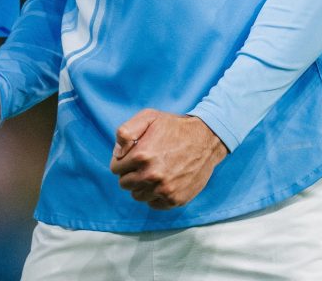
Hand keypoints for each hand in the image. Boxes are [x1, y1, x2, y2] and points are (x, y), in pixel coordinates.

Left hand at [109, 109, 227, 209]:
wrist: (205, 140)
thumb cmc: (174, 126)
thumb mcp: (148, 117)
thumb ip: (125, 132)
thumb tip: (117, 153)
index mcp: (141, 154)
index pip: (116, 168)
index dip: (121, 162)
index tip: (129, 158)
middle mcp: (151, 174)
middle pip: (124, 184)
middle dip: (128, 174)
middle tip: (140, 165)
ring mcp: (164, 189)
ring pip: (137, 196)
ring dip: (140, 186)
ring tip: (150, 173)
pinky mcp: (176, 199)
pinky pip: (153, 204)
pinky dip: (153, 196)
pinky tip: (160, 183)